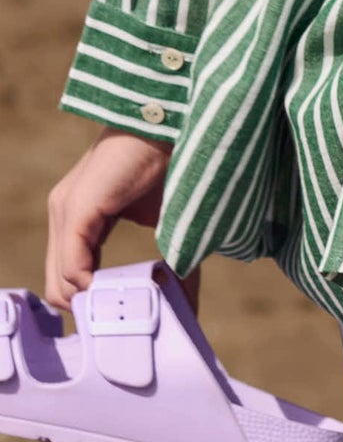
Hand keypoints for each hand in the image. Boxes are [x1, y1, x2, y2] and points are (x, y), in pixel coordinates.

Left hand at [46, 130, 194, 311]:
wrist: (176, 122)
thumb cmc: (176, 164)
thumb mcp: (168, 224)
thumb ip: (168, 262)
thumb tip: (184, 306)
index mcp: (81, 215)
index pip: (69, 274)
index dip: (94, 299)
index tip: (126, 314)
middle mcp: (64, 212)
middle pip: (59, 285)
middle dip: (92, 307)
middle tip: (127, 319)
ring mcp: (66, 210)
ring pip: (61, 282)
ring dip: (95, 300)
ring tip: (130, 306)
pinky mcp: (77, 208)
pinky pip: (71, 265)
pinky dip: (94, 285)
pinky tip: (122, 289)